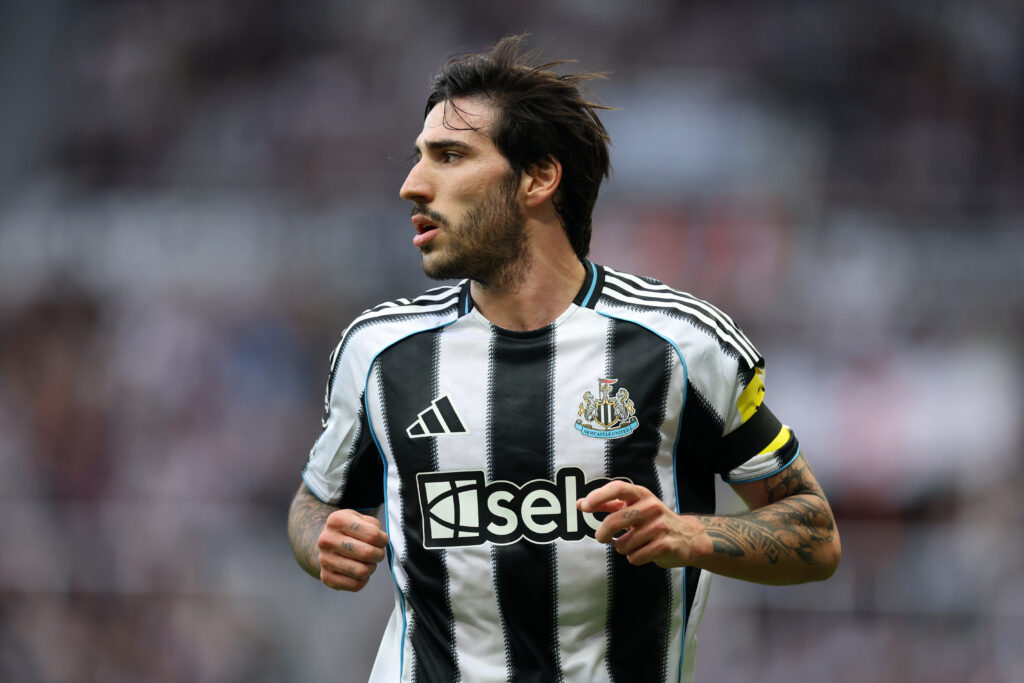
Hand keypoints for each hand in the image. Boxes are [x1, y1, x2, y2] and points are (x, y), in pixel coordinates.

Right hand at [317, 509, 388, 590]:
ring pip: (362, 571)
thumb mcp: (360, 518)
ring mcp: (324, 560)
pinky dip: (364, 580)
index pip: (372, 535)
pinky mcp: (326, 577)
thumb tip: (381, 542)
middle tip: (377, 553)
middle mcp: (326, 540)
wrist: (327, 543)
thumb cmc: (349, 530)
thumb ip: (374, 526)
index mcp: (337, 520)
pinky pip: (355, 585)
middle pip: (367, 553)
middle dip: (379, 555)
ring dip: (372, 568)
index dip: (383, 540)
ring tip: (369, 562)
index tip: (382, 540)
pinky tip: (360, 570)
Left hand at [578, 481, 706, 567]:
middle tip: (601, 538)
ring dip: (622, 548)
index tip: (585, 507)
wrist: (688, 537)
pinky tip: (643, 552)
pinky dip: (634, 558)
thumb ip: (608, 504)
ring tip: (634, 544)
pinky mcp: (664, 545)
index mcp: (642, 494)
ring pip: (623, 543)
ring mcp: (659, 526)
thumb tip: (580, 504)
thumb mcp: (634, 507)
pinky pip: (635, 557)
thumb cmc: (653, 520)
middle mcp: (651, 507)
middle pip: (615, 520)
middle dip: (603, 533)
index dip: (599, 496)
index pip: (618, 488)